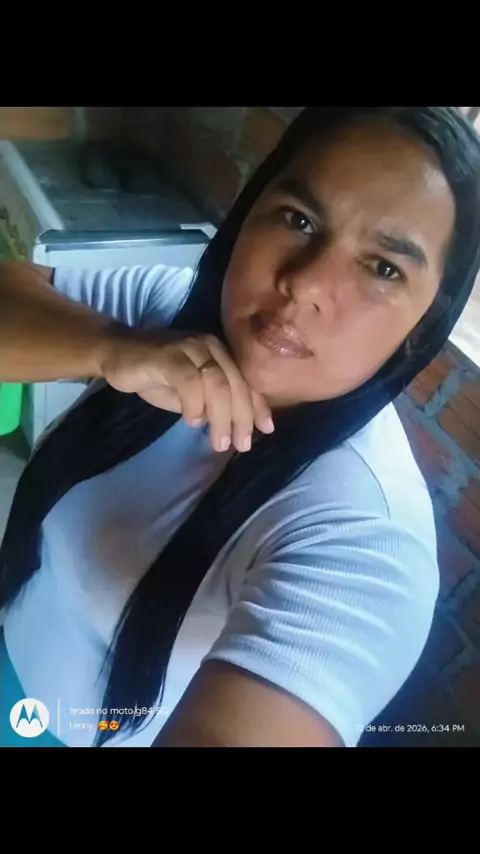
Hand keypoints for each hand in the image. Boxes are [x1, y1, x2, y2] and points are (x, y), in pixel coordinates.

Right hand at [100, 329, 273, 452]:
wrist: (116, 352)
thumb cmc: (156, 375)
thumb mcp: (191, 395)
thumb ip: (213, 405)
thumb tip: (237, 428)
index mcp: (220, 353)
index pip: (245, 380)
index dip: (257, 406)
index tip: (266, 430)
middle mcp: (209, 346)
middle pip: (234, 383)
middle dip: (241, 418)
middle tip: (241, 445)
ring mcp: (189, 347)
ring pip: (216, 383)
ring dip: (221, 416)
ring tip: (219, 441)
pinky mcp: (167, 355)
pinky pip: (188, 380)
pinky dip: (194, 404)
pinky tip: (191, 421)